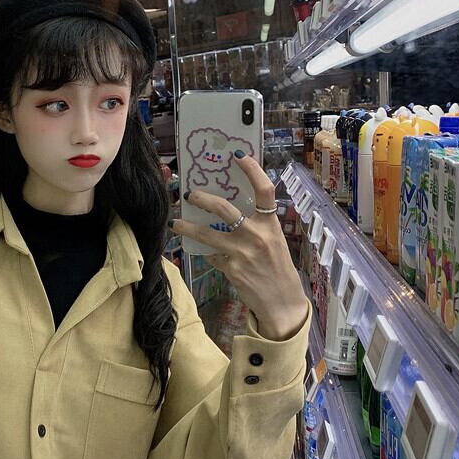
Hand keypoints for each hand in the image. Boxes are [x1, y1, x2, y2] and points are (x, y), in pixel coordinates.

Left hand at [170, 152, 308, 340]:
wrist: (282, 302)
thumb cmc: (278, 269)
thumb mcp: (274, 241)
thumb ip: (256, 226)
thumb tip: (229, 211)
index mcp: (271, 223)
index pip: (264, 189)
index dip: (251, 169)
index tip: (238, 156)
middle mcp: (257, 235)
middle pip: (224, 208)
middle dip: (203, 198)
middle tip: (189, 194)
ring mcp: (242, 252)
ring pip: (207, 233)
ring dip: (188, 226)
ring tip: (175, 222)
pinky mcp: (231, 269)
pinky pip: (212, 255)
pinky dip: (207, 253)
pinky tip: (205, 252)